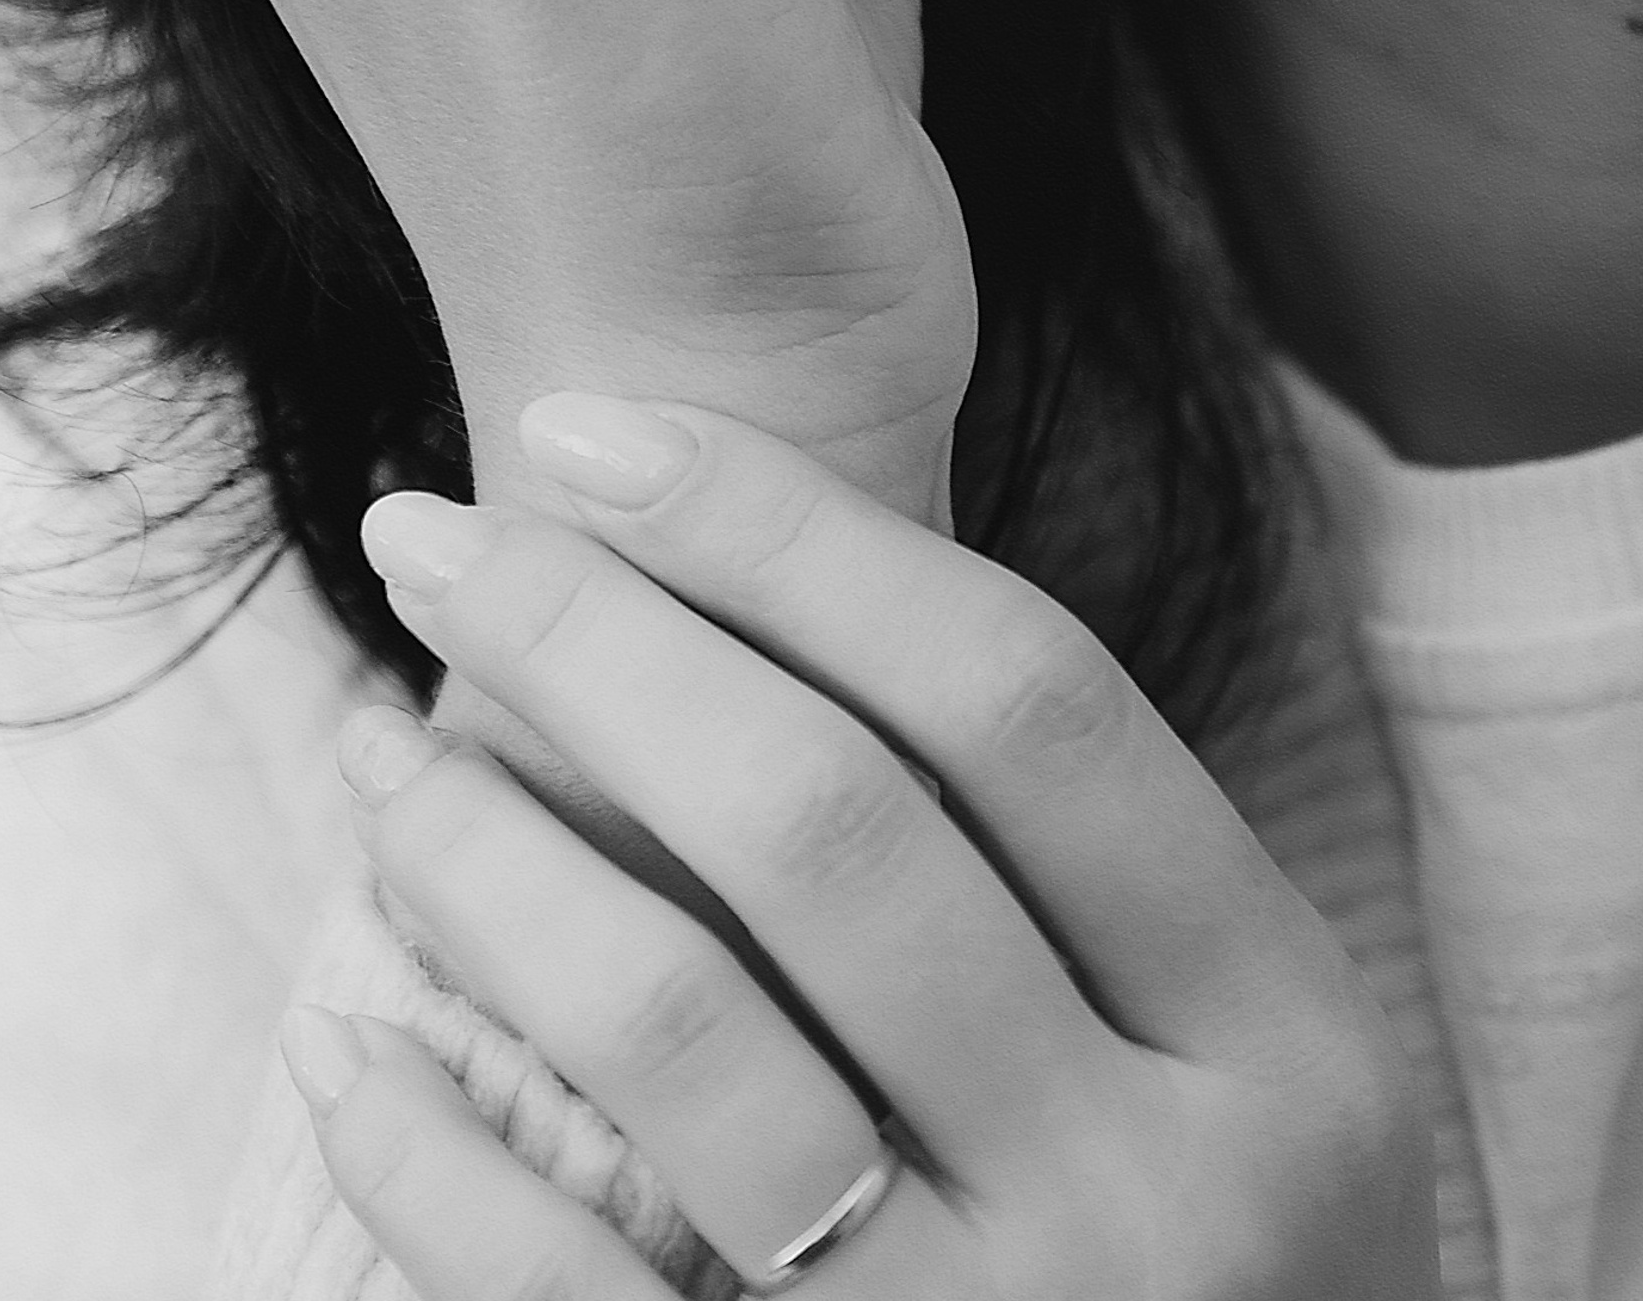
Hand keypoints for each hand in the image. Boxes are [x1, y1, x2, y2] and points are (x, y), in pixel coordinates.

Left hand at [280, 398, 1439, 1300]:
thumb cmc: (1215, 1291)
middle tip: (432, 532)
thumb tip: (761, 604)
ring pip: (680, 1033)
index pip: (1016, 692)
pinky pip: (569, 1299)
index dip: (787, 529)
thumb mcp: (1240, 1085)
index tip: (596, 428)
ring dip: (483, 860)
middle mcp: (1166, 1194)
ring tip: (378, 754)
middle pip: (826, 824)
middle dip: (594, 639)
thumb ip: (1076, 889)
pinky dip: (433, 1164)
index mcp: (1285, 1038)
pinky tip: (357, 1053)